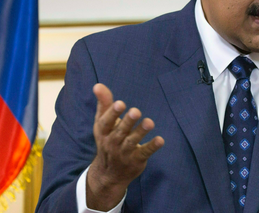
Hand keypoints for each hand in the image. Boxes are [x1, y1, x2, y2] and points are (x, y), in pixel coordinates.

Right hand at [86, 83, 164, 210]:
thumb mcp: (102, 123)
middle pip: (120, 131)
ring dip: (141, 132)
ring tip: (150, 122)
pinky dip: (152, 147)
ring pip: (132, 142)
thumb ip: (104, 104)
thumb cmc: (107, 140)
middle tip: (136, 111)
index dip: (112, 113)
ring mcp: (124, 153)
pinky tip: (160, 140)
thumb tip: (98, 85)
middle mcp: (112, 143)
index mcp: (103, 132)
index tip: (120, 103)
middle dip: (128, 122)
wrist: (109, 174)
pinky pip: (144, 153)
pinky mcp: (136, 160)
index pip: (106, 122)